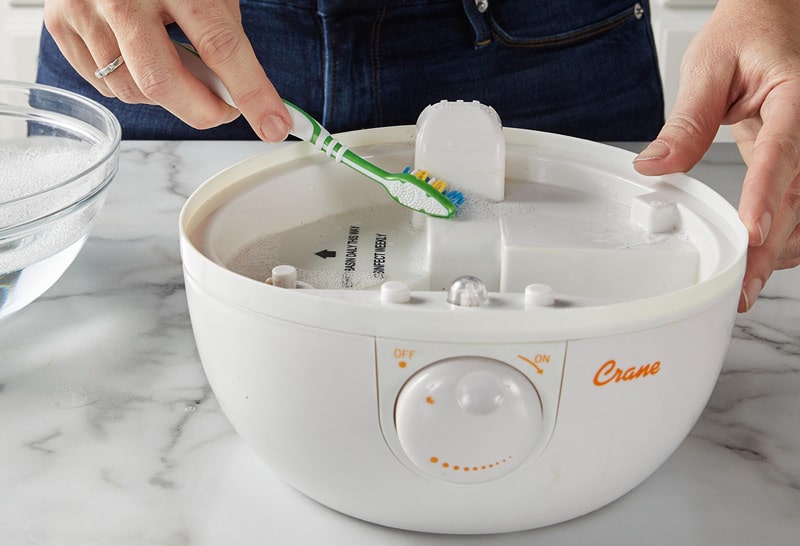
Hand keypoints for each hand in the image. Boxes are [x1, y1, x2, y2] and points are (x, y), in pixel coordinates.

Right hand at [43, 0, 289, 141]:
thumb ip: (222, 32)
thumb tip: (238, 91)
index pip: (220, 45)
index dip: (252, 92)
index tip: (274, 124)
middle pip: (162, 81)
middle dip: (202, 111)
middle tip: (225, 110)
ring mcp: (83, 9)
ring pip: (131, 90)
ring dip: (166, 96)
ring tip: (178, 67)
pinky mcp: (59, 23)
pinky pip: (103, 84)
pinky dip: (131, 84)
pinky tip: (140, 58)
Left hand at [632, 0, 799, 311]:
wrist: (777, 15)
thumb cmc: (748, 30)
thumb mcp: (708, 66)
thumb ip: (687, 121)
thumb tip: (654, 166)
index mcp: (795, 97)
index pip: (782, 152)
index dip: (768, 197)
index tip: (755, 234)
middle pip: (799, 195)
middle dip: (772, 246)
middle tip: (743, 286)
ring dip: (783, 248)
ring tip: (749, 284)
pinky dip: (787, 232)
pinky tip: (765, 256)